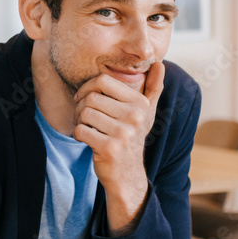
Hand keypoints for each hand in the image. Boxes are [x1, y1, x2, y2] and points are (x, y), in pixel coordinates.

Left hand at [73, 62, 165, 233]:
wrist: (127, 175)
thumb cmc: (132, 138)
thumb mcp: (146, 114)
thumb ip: (153, 88)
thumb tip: (159, 63)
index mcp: (140, 104)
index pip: (103, 81)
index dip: (88, 87)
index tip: (85, 99)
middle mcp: (135, 117)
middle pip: (91, 97)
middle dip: (80, 107)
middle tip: (83, 117)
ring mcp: (123, 133)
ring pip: (85, 113)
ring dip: (78, 121)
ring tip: (85, 127)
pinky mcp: (109, 148)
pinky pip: (82, 130)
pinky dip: (78, 134)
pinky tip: (86, 139)